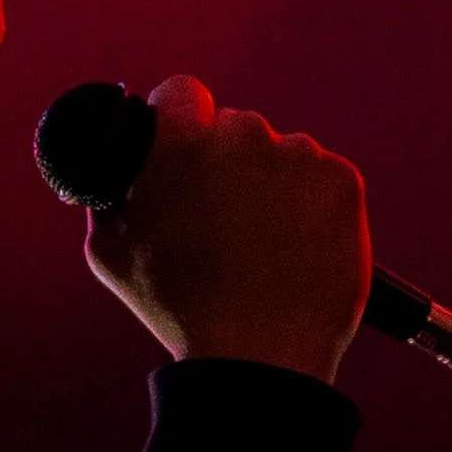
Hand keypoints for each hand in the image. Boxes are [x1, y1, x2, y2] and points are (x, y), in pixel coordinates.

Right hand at [84, 75, 371, 384]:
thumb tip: (118, 170)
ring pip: (281, 153)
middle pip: (234, 126)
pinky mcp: (342, 181)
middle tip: (223, 216)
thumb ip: (109, 195)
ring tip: (264, 244)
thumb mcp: (109, 251)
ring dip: (272, 182)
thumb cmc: (177, 309)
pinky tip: (298, 246)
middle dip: (227, 160)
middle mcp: (241, 134)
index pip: (181, 92)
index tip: (183, 148)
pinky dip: (313, 204)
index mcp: (180, 141)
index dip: (179, 121)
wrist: (259, 359)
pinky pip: (322, 176)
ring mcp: (297, 154)